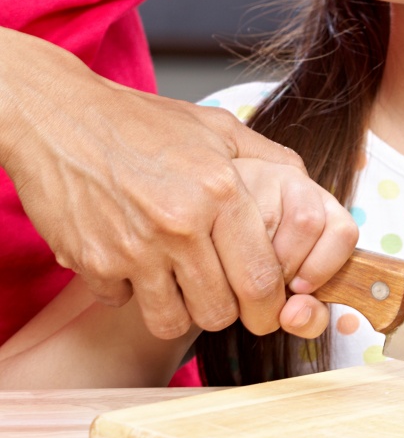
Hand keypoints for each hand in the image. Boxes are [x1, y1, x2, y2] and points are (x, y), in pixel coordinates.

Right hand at [1, 34, 341, 339]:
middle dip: (226, 310)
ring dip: (179, 309)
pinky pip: (125, 303)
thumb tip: (311, 192)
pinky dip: (129, 290)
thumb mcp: (217, 129)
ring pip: (174, 321)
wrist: (58, 116)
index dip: (269, 305)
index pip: (262, 280)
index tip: (265, 305)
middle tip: (219, 292)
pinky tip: (130, 258)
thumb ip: (271, 161)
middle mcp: (180, 222)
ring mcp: (133, 246)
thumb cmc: (143, 122)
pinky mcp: (93, 262)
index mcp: (220, 190)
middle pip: (222, 311)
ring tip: (177, 281)